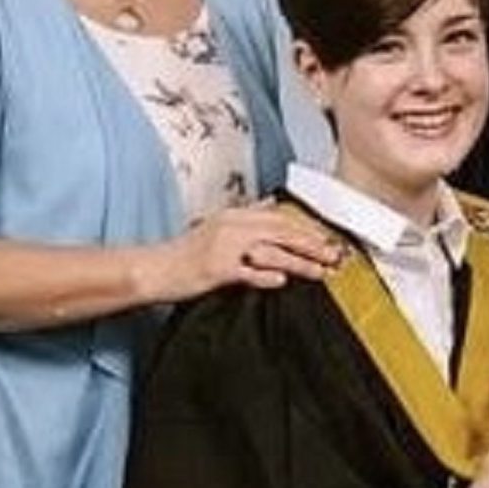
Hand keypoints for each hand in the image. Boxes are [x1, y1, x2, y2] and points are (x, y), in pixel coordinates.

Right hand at [154, 203, 340, 299]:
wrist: (154, 269)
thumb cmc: (185, 255)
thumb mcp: (217, 229)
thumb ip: (245, 221)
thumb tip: (271, 206)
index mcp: (235, 216)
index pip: (279, 219)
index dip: (306, 229)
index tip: (327, 240)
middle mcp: (232, 226)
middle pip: (281, 232)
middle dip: (312, 244)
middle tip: (334, 255)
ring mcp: (224, 247)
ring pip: (271, 251)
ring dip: (299, 262)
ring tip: (320, 272)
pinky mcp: (216, 269)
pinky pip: (247, 272)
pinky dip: (266, 276)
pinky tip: (282, 281)